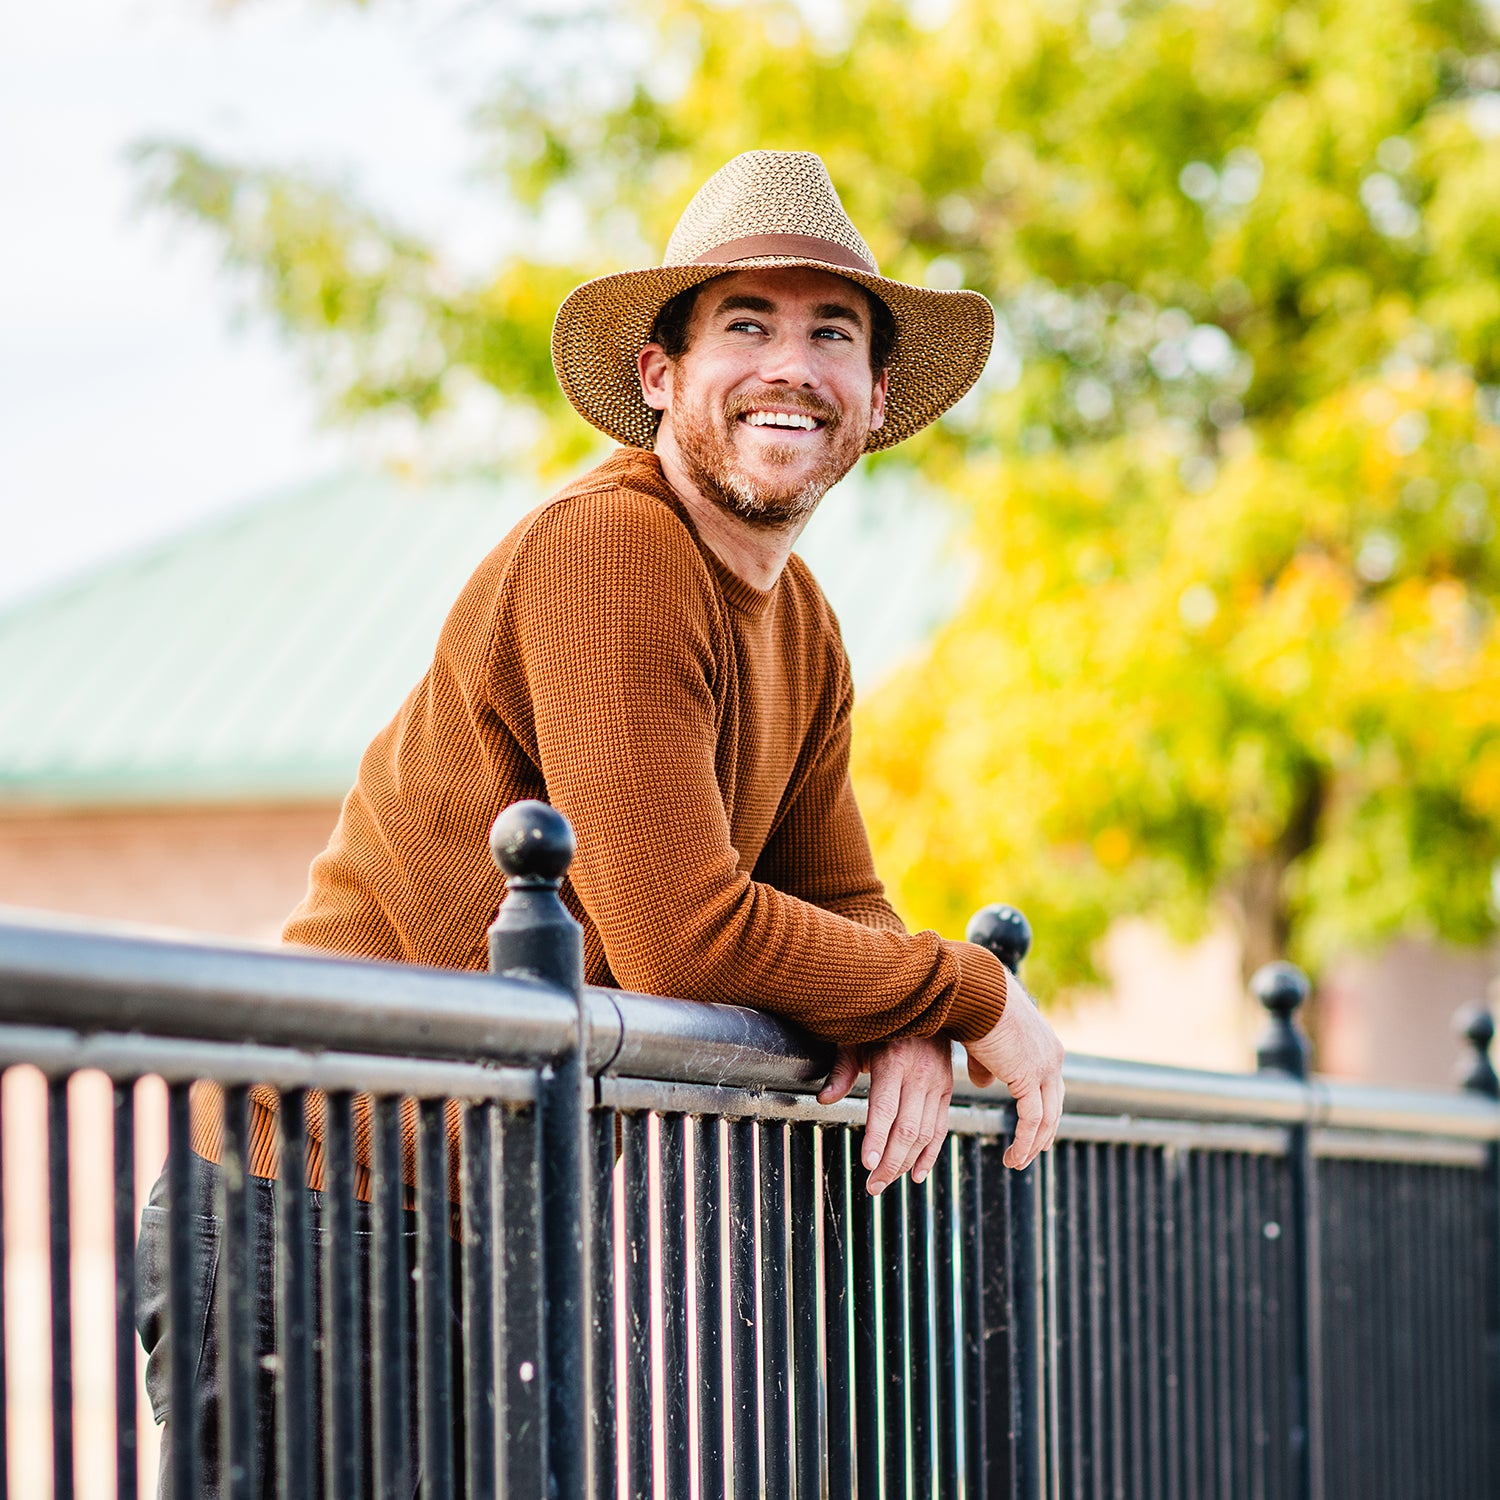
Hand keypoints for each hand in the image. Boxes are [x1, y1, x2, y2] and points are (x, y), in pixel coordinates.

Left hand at [818, 1034, 952, 1194]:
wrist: (925, 1002)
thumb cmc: (882, 1021)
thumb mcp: (856, 1037)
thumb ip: (842, 1070)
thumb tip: (825, 1099)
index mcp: (894, 1060)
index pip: (886, 1108)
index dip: (877, 1138)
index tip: (868, 1164)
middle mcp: (920, 1073)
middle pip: (907, 1129)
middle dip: (890, 1162)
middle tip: (873, 1186)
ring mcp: (938, 1082)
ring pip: (925, 1134)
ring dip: (906, 1164)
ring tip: (885, 1181)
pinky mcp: (947, 1088)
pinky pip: (941, 1127)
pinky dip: (931, 1154)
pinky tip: (918, 1174)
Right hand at [963, 970, 1064, 1170]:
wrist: (976, 991)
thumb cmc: (974, 1007)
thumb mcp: (984, 1039)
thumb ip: (987, 1063)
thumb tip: (984, 1083)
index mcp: (1045, 1045)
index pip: (1050, 1086)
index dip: (1042, 1111)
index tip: (1032, 1131)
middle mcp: (1052, 1057)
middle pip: (1055, 1105)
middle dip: (1042, 1133)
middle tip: (1030, 1153)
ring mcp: (1045, 1067)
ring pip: (1046, 1118)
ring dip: (1032, 1144)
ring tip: (1016, 1162)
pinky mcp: (1029, 1076)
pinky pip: (1031, 1119)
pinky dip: (1024, 1141)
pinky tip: (1012, 1156)